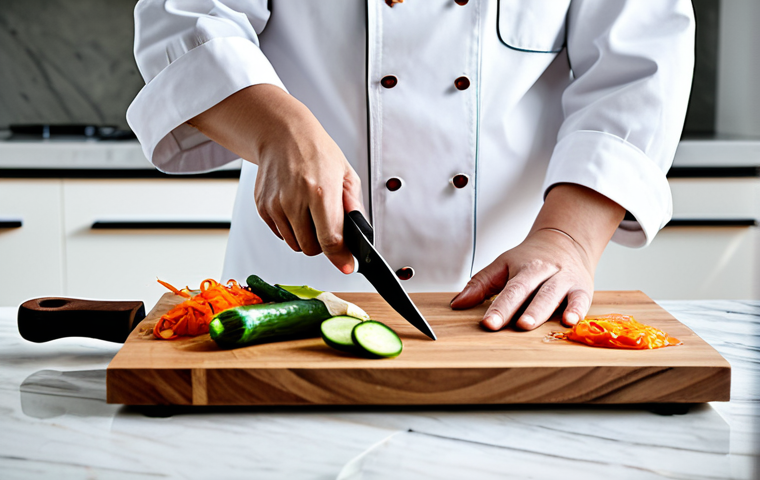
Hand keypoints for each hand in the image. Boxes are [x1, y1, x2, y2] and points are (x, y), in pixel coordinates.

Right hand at [189, 84, 363, 273]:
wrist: (283, 134)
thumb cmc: (316, 151)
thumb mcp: (346, 174)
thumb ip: (354, 207)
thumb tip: (359, 235)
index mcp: (320, 191)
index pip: (330, 239)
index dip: (340, 257)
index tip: (347, 265)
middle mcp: (294, 200)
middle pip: (311, 248)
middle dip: (323, 245)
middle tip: (328, 228)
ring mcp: (275, 205)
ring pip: (295, 245)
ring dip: (306, 237)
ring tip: (310, 213)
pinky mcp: (262, 208)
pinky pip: (281, 234)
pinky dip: (291, 229)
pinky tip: (295, 208)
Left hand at [450, 183, 625, 330]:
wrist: (566, 240)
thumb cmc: (530, 258)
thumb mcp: (503, 265)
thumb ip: (480, 284)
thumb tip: (456, 304)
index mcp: (522, 268)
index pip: (509, 289)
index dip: (499, 307)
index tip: (488, 324)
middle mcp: (543, 272)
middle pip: (530, 291)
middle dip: (521, 309)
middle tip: (514, 325)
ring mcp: (564, 280)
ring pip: (553, 295)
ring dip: (542, 311)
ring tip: (530, 324)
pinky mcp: (582, 288)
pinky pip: (581, 300)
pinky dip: (577, 310)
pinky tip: (570, 321)